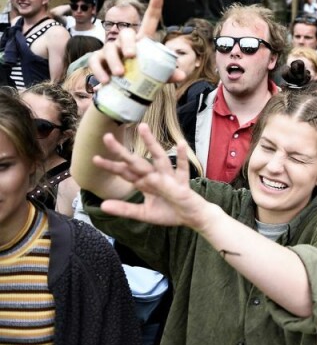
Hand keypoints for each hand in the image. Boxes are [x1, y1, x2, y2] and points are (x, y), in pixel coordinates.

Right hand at [89, 0, 185, 84]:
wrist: (122, 88)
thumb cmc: (141, 77)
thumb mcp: (156, 75)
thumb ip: (168, 74)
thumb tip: (181, 76)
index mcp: (142, 41)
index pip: (149, 21)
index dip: (154, 6)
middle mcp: (125, 41)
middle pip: (126, 34)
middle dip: (127, 43)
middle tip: (131, 56)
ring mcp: (110, 49)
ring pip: (109, 48)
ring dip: (114, 61)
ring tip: (120, 74)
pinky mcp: (98, 60)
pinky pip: (95, 61)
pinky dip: (99, 71)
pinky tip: (105, 81)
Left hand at [95, 123, 214, 231]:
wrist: (192, 217)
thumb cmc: (169, 212)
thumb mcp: (144, 214)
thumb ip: (125, 209)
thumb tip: (102, 206)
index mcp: (145, 183)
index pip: (125, 172)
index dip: (111, 165)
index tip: (95, 158)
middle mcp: (154, 176)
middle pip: (136, 162)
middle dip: (121, 151)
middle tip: (106, 137)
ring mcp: (168, 178)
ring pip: (158, 158)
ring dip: (151, 143)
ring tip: (142, 127)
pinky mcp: (181, 183)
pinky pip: (181, 168)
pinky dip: (181, 157)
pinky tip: (180, 143)